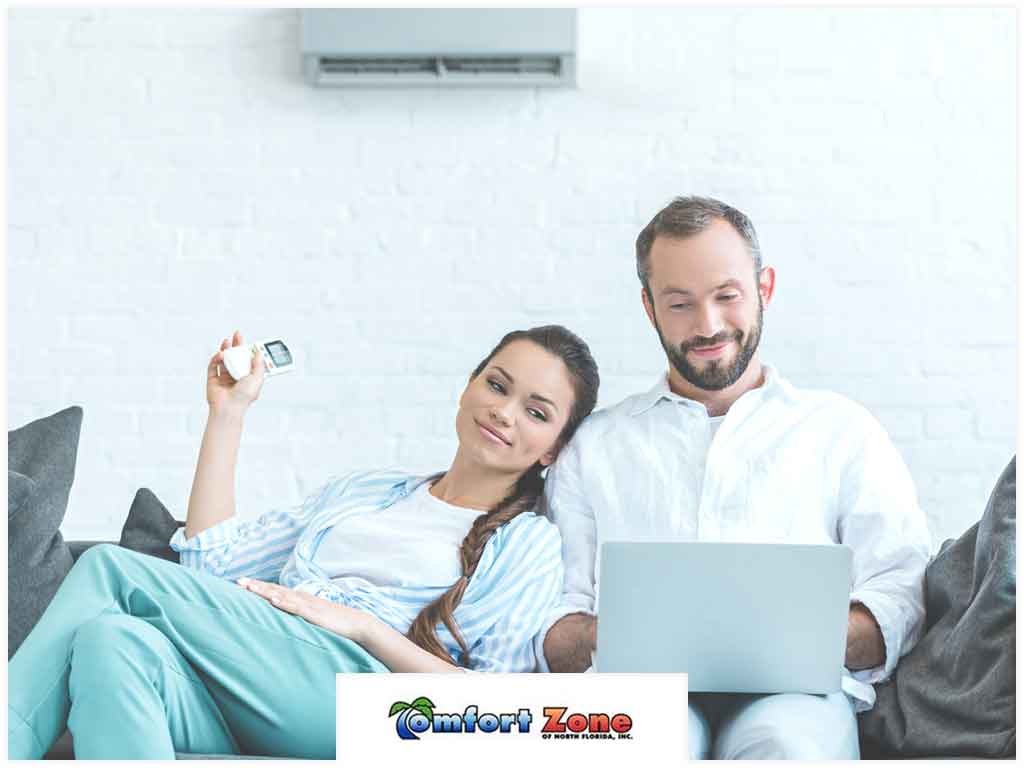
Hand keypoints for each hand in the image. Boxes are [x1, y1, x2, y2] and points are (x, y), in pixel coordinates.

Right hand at [207, 330, 265, 412]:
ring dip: (225, 350)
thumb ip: (259, 365)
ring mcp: (224, 378)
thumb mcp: (257, 378)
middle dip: (236, 345)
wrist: (229, 407)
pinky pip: (213, 366)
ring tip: (227, 342)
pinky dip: (216, 359)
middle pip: (236, 358)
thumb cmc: (244, 397)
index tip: (250, 342)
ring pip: (224, 360)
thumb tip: (259, 353)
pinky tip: (220, 355)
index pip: (249, 361)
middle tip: (237, 335)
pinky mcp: (213, 379)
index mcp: (248, 378)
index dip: (249, 351)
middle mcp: (236, 377)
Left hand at [237, 577, 371, 642]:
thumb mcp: (314, 619)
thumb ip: (300, 618)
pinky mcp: (314, 613)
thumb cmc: (335, 623)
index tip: (242, 585)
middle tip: (238, 581)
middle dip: (256, 586)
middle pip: (275, 590)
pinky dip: (284, 602)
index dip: (259, 588)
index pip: (276, 591)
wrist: (356, 623)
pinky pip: (296, 607)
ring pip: (281, 595)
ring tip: (248, 587)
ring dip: (264, 591)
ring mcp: (307, 605)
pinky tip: (273, 599)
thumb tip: (287, 621)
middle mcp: (302, 598)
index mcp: (301, 600)